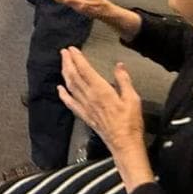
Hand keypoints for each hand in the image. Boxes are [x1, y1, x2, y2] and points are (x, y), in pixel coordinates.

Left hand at [58, 51, 150, 182]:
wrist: (124, 144)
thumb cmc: (130, 122)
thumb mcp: (133, 98)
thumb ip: (124, 80)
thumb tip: (119, 65)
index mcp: (101, 91)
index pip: (85, 70)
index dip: (77, 58)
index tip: (72, 49)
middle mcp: (89, 97)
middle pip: (74, 76)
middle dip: (68, 62)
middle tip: (64, 52)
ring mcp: (85, 107)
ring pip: (70, 87)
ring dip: (65, 74)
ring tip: (62, 63)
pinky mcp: (84, 116)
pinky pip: (70, 103)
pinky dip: (63, 95)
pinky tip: (59, 89)